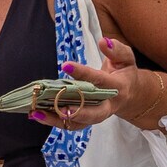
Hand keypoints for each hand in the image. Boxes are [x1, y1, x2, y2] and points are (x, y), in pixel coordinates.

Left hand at [30, 38, 160, 131]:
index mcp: (118, 87)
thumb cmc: (124, 72)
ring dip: (57, 119)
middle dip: (77, 111)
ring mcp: (98, 115)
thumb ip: (116, 50)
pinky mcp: (87, 120)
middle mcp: (109, 105)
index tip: (65, 66)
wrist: (130, 94)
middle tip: (59, 106)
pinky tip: (37, 114)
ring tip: (36, 112)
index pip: (99, 80)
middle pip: (95, 113)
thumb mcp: (125, 58)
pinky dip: (54, 121)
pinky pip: (71, 125)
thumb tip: (104, 41)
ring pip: (79, 123)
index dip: (83, 73)